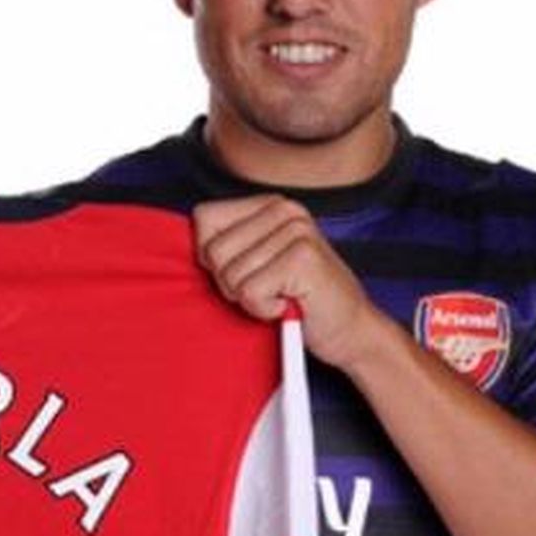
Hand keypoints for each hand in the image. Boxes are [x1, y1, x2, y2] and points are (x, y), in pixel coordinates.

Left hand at [193, 194, 380, 368]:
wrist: (352, 331)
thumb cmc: (299, 300)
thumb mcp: (258, 263)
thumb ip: (228, 247)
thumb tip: (184, 248)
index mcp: (269, 204)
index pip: (204, 218)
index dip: (211, 256)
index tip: (243, 272)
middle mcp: (284, 208)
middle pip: (213, 251)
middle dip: (231, 283)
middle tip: (267, 290)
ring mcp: (297, 230)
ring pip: (230, 274)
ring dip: (250, 299)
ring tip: (280, 297)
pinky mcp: (304, 258)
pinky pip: (250, 292)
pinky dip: (264, 310)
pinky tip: (289, 306)